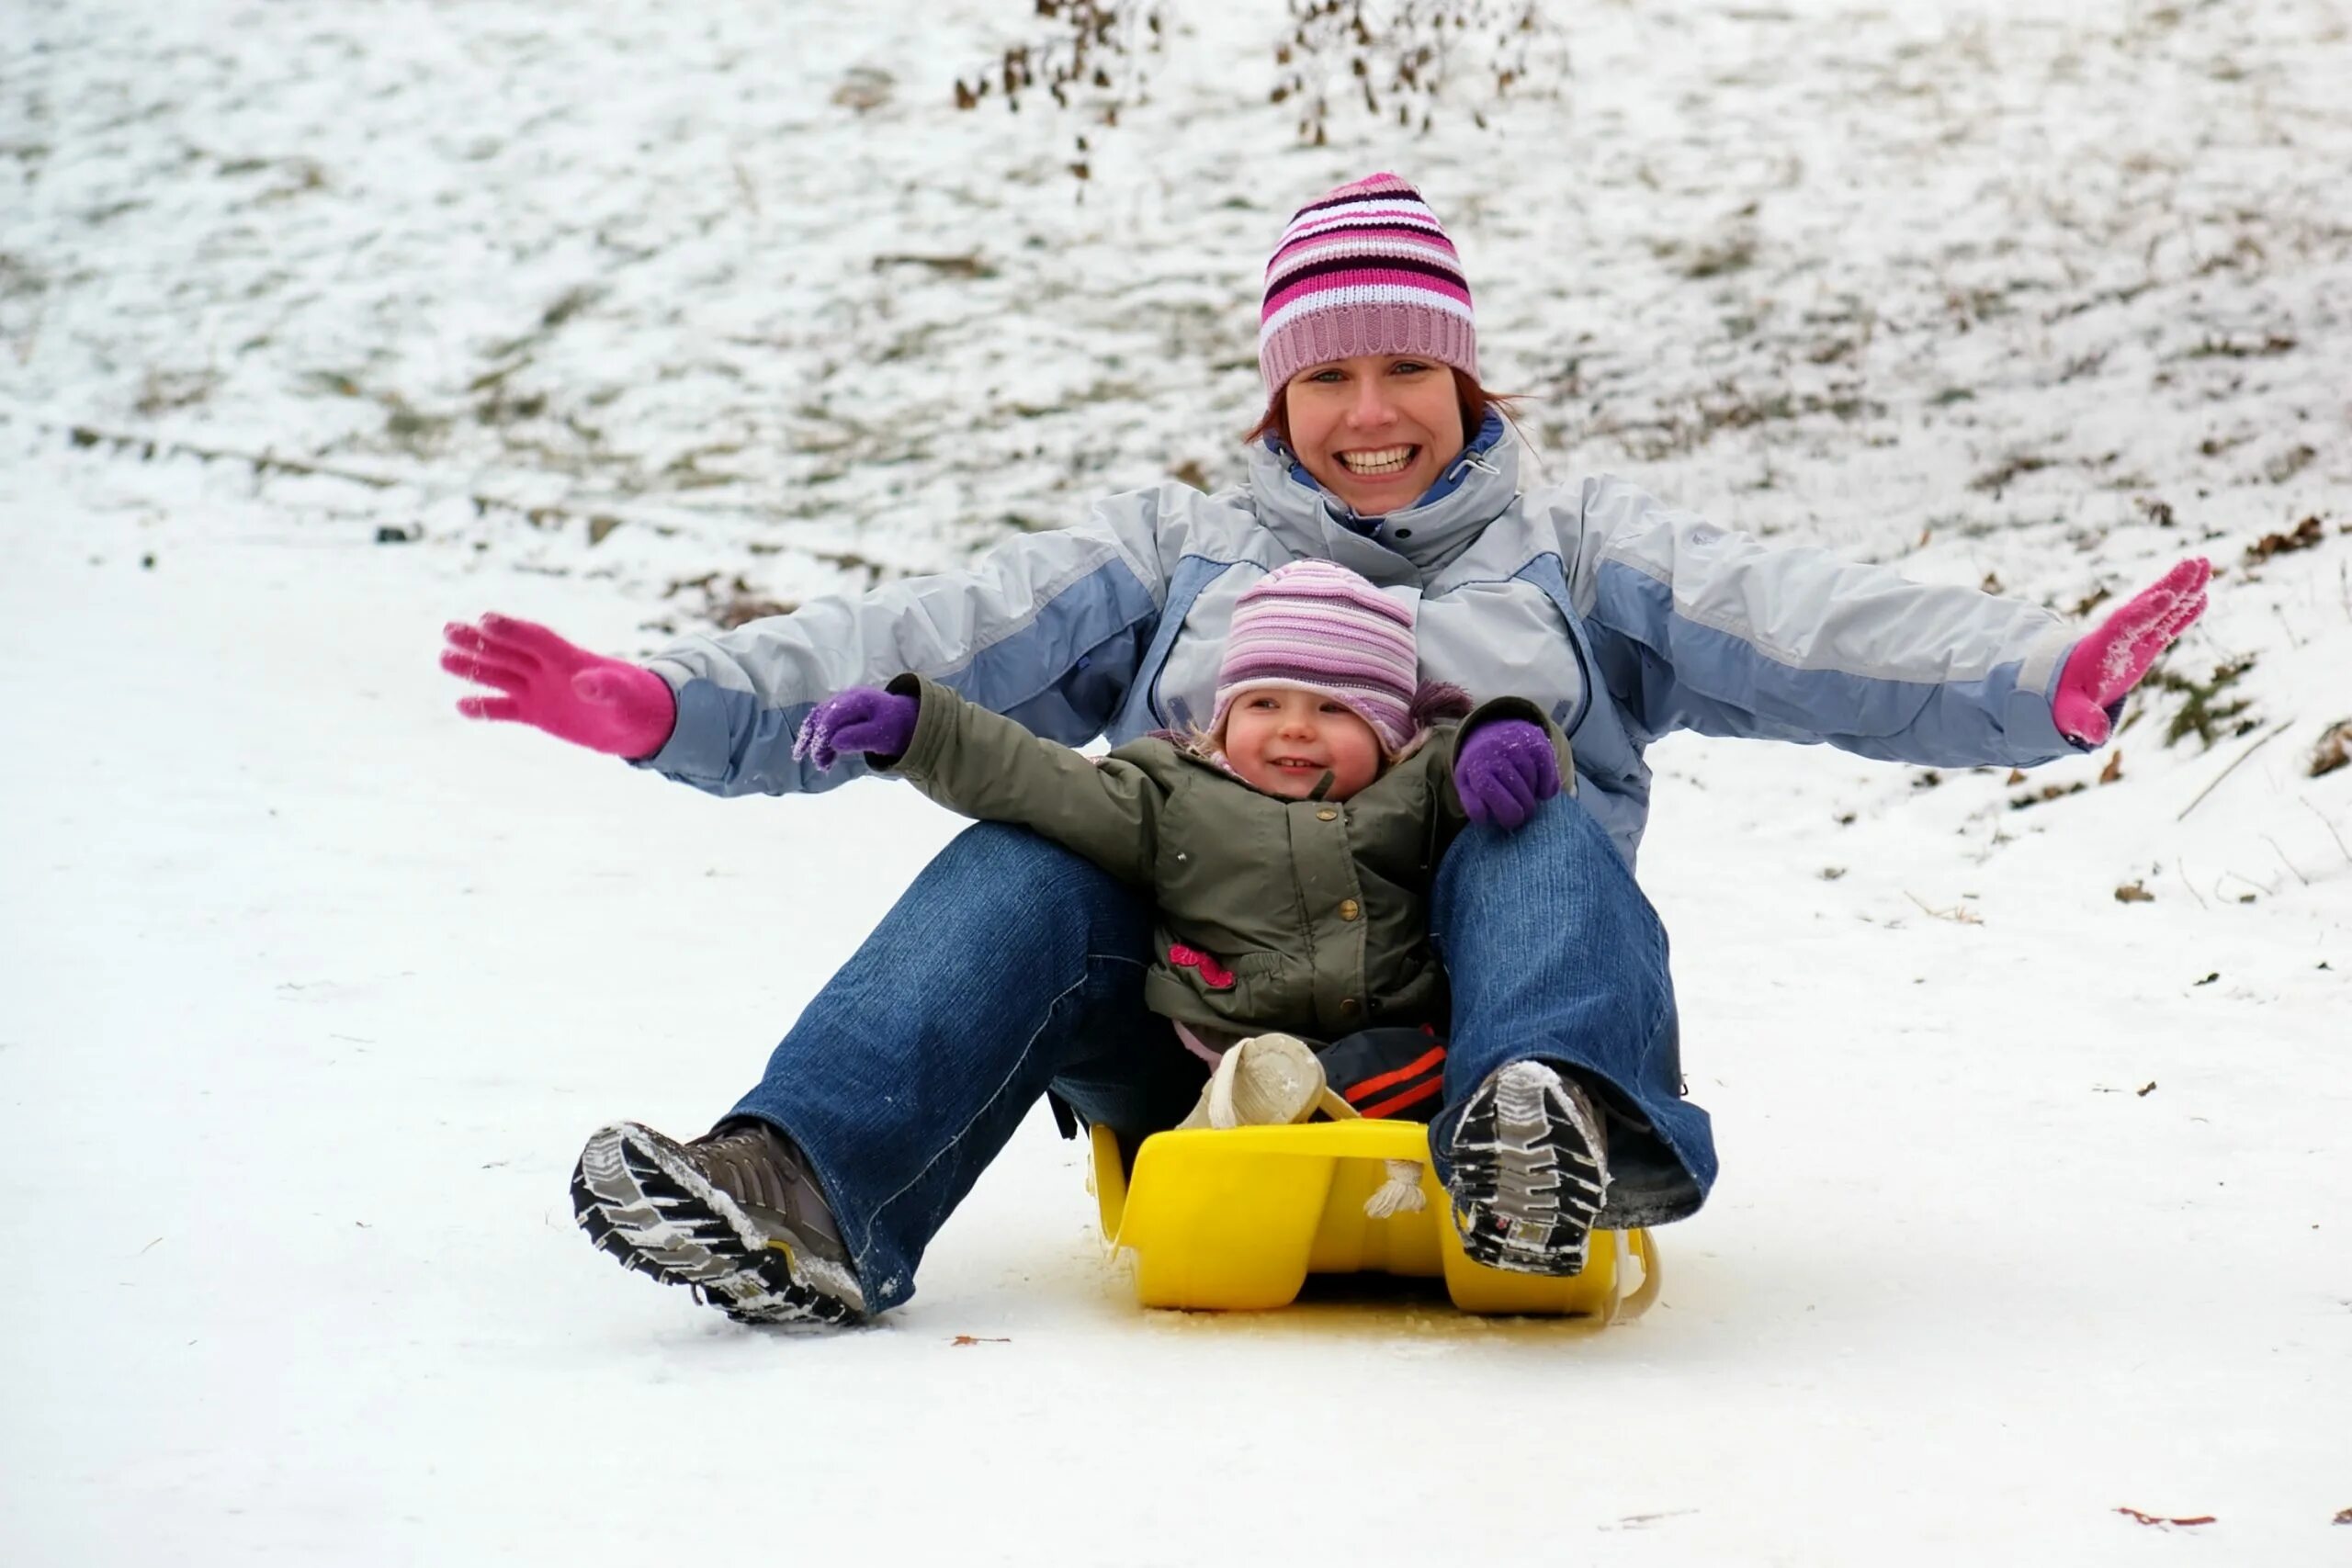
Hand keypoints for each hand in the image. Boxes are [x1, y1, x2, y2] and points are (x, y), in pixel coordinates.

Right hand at [441, 613, 676, 758]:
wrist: (641, 722)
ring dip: (474, 668)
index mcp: (571, 660)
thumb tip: (584, 684)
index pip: (536, 639)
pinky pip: (507, 709)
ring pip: (501, 675)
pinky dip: (486, 708)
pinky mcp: (538, 712)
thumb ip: (605, 688)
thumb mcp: (625, 697)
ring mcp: (541, 690)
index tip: (484, 619)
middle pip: (509, 651)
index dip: (512, 629)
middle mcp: (550, 670)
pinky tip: (461, 705)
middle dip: (480, 641)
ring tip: (444, 658)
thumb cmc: (639, 702)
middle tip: (448, 629)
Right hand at [793, 687, 918, 770]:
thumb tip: (834, 743)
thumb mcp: (882, 735)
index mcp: (860, 700)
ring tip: (809, 759)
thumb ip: (859, 738)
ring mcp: (842, 702)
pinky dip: (817, 736)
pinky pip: (822, 720)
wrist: (903, 718)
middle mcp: (847, 697)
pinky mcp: (839, 710)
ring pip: (818, 717)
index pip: (833, 716)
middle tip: (811, 760)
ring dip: (811, 737)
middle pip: (821, 714)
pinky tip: (820, 754)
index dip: (822, 735)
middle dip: (813, 738)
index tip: (819, 756)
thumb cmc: (893, 727)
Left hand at [1454, 718, 1559, 829]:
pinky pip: (1548, 774)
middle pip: (1517, 791)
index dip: (1504, 812)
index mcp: (1476, 765)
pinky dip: (1547, 788)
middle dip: (1524, 811)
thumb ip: (1472, 805)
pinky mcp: (1538, 744)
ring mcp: (1519, 746)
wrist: (1495, 732)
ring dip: (1533, 797)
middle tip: (1524, 815)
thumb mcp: (1468, 785)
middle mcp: (1496, 751)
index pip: (1487, 789)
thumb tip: (1484, 817)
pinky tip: (1541, 792)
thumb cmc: (1481, 768)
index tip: (1510, 821)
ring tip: (1527, 799)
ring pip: (1532, 783)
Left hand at [2052, 558, 2210, 745]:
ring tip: (2204, 564)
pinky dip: (2184, 612)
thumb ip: (2081, 720)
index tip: (2163, 596)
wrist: (2061, 686)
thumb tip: (2093, 735)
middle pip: (2148, 607)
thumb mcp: (2068, 712)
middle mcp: (2121, 637)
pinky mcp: (2145, 644)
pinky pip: (2167, 625)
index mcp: (2101, 649)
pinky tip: (2203, 597)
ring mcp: (2135, 638)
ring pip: (2162, 609)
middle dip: (2170, 585)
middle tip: (2195, 562)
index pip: (2124, 626)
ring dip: (2183, 588)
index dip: (2144, 613)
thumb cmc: (2063, 698)